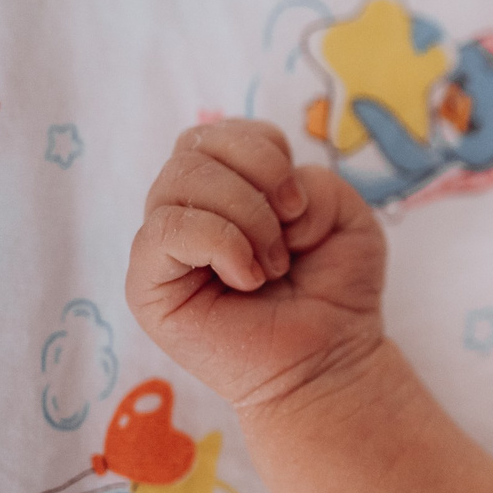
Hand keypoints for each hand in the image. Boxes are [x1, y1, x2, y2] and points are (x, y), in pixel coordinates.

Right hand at [125, 120, 387, 413]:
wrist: (329, 359)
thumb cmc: (334, 288)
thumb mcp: (345, 216)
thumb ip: (313, 183)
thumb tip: (270, 199)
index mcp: (226, 188)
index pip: (222, 132)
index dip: (266, 152)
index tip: (300, 204)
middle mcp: (187, 210)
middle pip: (195, 145)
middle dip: (258, 178)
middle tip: (290, 234)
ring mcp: (163, 247)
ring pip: (178, 179)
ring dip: (246, 216)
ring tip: (272, 264)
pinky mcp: (147, 285)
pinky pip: (163, 231)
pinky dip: (220, 242)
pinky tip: (249, 277)